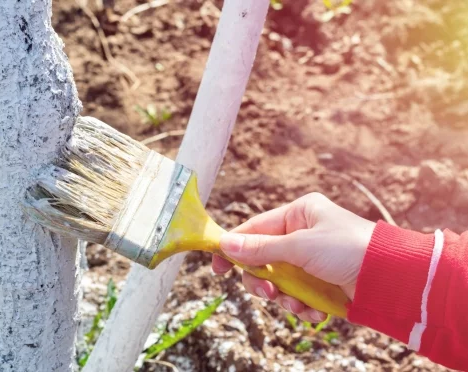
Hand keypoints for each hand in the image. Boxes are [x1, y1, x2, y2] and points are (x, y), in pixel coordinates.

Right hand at [213, 193, 375, 322]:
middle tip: (268, 293)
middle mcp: (303, 234)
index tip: (217, 267)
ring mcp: (312, 260)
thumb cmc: (349, 249)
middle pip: (263, 260)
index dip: (234, 247)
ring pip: (279, 282)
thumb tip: (225, 244)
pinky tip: (315, 312)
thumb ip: (260, 249)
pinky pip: (298, 295)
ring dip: (284, 297)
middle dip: (263, 281)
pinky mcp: (322, 282)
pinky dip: (303, 307)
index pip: (254, 228)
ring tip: (297, 305)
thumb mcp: (299, 247)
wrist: (392, 278)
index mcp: (298, 214)